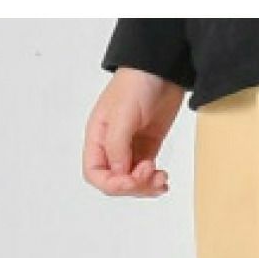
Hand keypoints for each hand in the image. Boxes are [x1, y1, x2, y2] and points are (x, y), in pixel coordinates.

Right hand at [83, 68, 184, 197]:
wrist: (162, 70)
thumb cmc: (137, 84)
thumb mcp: (123, 114)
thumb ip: (118, 145)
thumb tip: (120, 173)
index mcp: (98, 136)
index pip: (95, 173)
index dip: (112, 184)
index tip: (132, 179)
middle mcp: (111, 145)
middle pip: (116, 182)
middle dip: (134, 185)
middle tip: (152, 173)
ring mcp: (130, 147)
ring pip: (133, 181)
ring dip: (147, 186)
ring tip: (161, 177)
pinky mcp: (148, 147)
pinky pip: (147, 174)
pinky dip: (155, 181)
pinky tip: (163, 178)